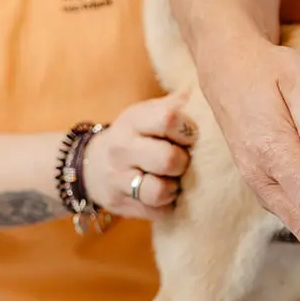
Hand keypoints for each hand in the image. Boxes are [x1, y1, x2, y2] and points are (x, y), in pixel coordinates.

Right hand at [83, 93, 196, 219]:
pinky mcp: (121, 205)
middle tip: (183, 161)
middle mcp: (122, 148)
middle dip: (184, 162)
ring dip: (175, 188)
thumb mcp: (148, 113)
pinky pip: (157, 212)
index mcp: (133, 120)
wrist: (91, 164)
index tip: (190, 136)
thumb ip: (177, 104)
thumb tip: (207, 88)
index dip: (188, 129)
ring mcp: (118, 179)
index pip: (168, 118)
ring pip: (159, 191)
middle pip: (168, 159)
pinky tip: (166, 196)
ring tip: (175, 181)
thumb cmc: (136, 136)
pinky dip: (168, 206)